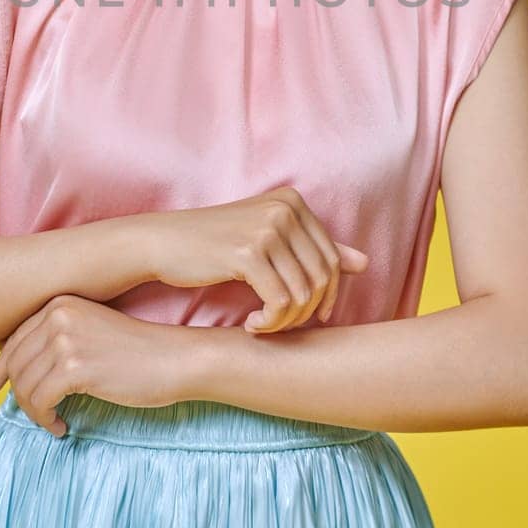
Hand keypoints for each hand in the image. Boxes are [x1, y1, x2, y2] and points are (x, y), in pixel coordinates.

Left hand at [0, 293, 186, 434]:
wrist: (173, 359)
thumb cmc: (136, 352)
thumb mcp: (90, 333)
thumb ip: (55, 340)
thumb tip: (13, 371)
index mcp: (60, 303)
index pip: (13, 339)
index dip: (0, 368)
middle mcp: (58, 315)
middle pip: (14, 364)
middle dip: (19, 394)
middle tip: (36, 414)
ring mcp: (65, 339)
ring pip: (23, 385)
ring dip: (34, 411)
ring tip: (52, 420)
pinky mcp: (75, 367)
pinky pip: (40, 401)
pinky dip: (45, 419)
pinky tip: (61, 426)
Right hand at [149, 186, 368, 335]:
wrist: (163, 242)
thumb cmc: (215, 244)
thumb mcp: (268, 240)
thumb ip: (313, 249)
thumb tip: (365, 263)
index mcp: (293, 202)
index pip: (332, 259)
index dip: (325, 296)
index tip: (306, 316)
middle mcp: (285, 209)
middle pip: (322, 278)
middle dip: (306, 313)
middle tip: (280, 325)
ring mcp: (267, 229)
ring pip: (303, 295)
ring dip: (286, 322)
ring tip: (263, 325)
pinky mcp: (248, 253)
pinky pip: (280, 303)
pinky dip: (270, 323)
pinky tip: (250, 325)